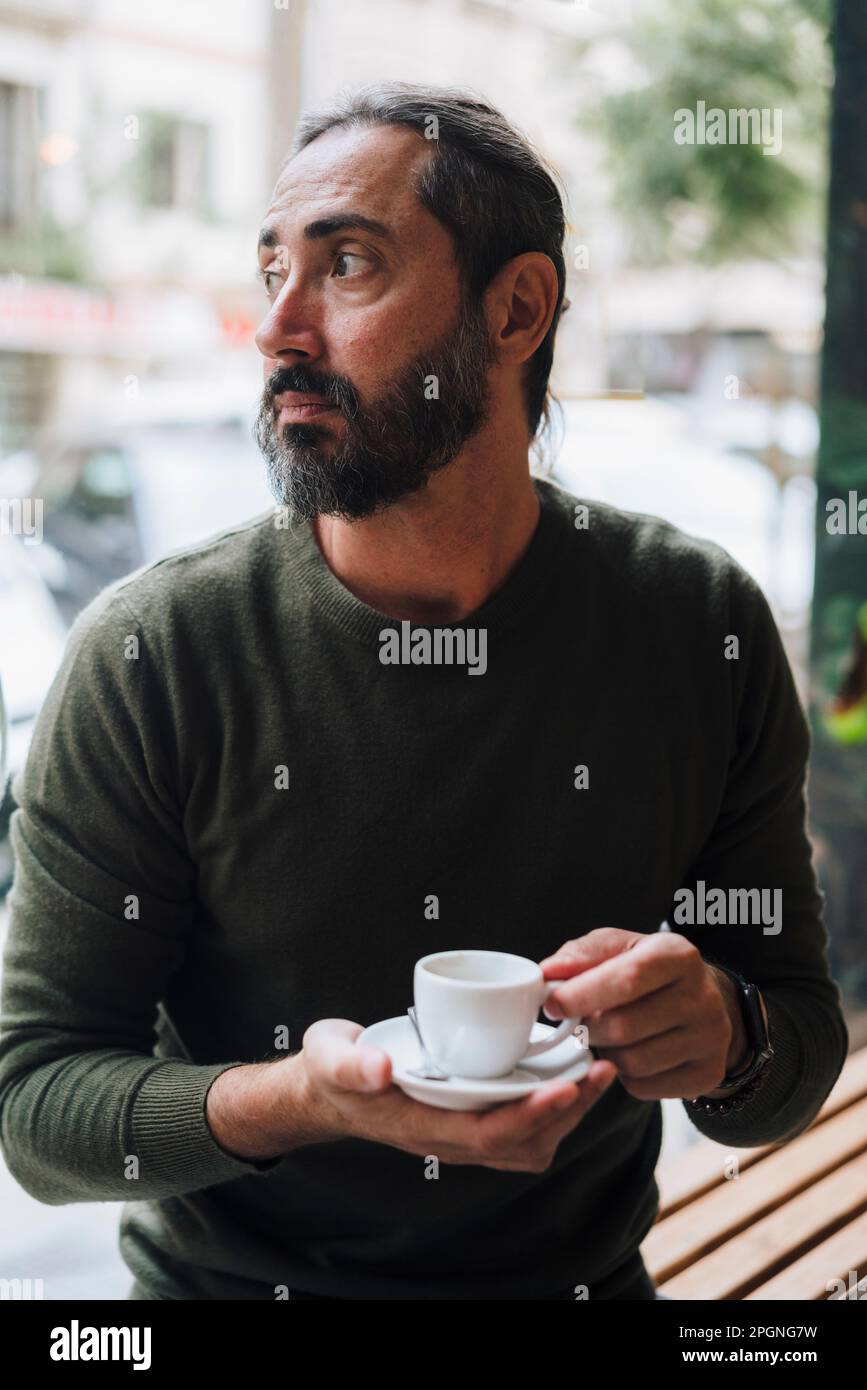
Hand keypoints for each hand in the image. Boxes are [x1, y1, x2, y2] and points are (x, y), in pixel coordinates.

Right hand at [295, 1018, 617, 1172]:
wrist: (330, 1088)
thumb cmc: (333, 1070)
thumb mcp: (330, 1058)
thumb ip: (351, 1064)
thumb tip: (380, 1069)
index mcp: (423, 1124)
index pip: (490, 1135)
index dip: (533, 1115)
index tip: (567, 1084)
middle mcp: (450, 1138)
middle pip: (525, 1143)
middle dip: (568, 1110)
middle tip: (600, 1067)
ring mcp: (463, 1133)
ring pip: (531, 1141)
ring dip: (569, 1110)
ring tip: (596, 1069)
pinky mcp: (472, 1117)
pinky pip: (525, 1125)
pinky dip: (555, 1105)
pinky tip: (569, 1070)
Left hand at [539, 929, 749, 1101]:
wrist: (699, 1000)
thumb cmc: (647, 971)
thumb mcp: (618, 948)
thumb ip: (581, 955)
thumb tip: (547, 973)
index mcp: (678, 955)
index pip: (628, 979)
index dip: (583, 995)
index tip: (553, 1004)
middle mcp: (703, 996)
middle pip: (624, 1027)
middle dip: (589, 1028)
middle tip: (581, 1022)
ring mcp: (711, 1038)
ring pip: (633, 1062)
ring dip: (606, 1053)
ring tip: (608, 1036)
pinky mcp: (708, 1073)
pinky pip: (645, 1088)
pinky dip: (626, 1076)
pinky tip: (630, 1053)